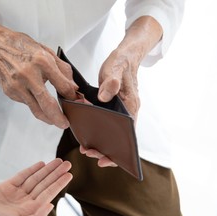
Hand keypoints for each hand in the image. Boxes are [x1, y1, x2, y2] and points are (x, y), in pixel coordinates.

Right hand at [0, 15, 77, 128]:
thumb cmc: (22, 48)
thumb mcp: (46, 52)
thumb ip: (62, 70)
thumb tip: (73, 88)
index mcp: (41, 61)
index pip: (62, 85)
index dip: (71, 96)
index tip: (75, 101)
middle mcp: (28, 75)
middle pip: (47, 104)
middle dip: (58, 118)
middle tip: (65, 124)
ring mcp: (17, 86)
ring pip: (36, 109)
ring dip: (47, 117)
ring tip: (55, 120)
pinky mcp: (10, 92)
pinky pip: (27, 103)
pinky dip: (35, 104)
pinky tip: (37, 99)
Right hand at [0, 158, 71, 215]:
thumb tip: (51, 205)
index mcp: (32, 209)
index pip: (49, 193)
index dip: (59, 183)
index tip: (69, 174)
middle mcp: (27, 200)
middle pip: (45, 184)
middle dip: (56, 173)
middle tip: (68, 163)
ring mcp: (18, 192)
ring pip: (36, 178)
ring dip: (47, 169)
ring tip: (58, 161)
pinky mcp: (8, 185)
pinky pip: (23, 175)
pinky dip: (32, 169)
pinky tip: (41, 164)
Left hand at [80, 16, 162, 166]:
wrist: (126, 55)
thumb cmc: (121, 62)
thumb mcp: (115, 69)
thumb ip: (111, 82)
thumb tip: (103, 97)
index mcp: (131, 106)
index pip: (128, 135)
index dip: (118, 150)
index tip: (105, 159)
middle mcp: (128, 112)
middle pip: (120, 139)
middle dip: (106, 151)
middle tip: (88, 153)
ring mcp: (121, 112)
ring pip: (113, 134)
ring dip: (101, 143)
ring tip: (85, 148)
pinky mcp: (113, 108)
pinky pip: (107, 125)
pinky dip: (98, 131)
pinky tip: (86, 134)